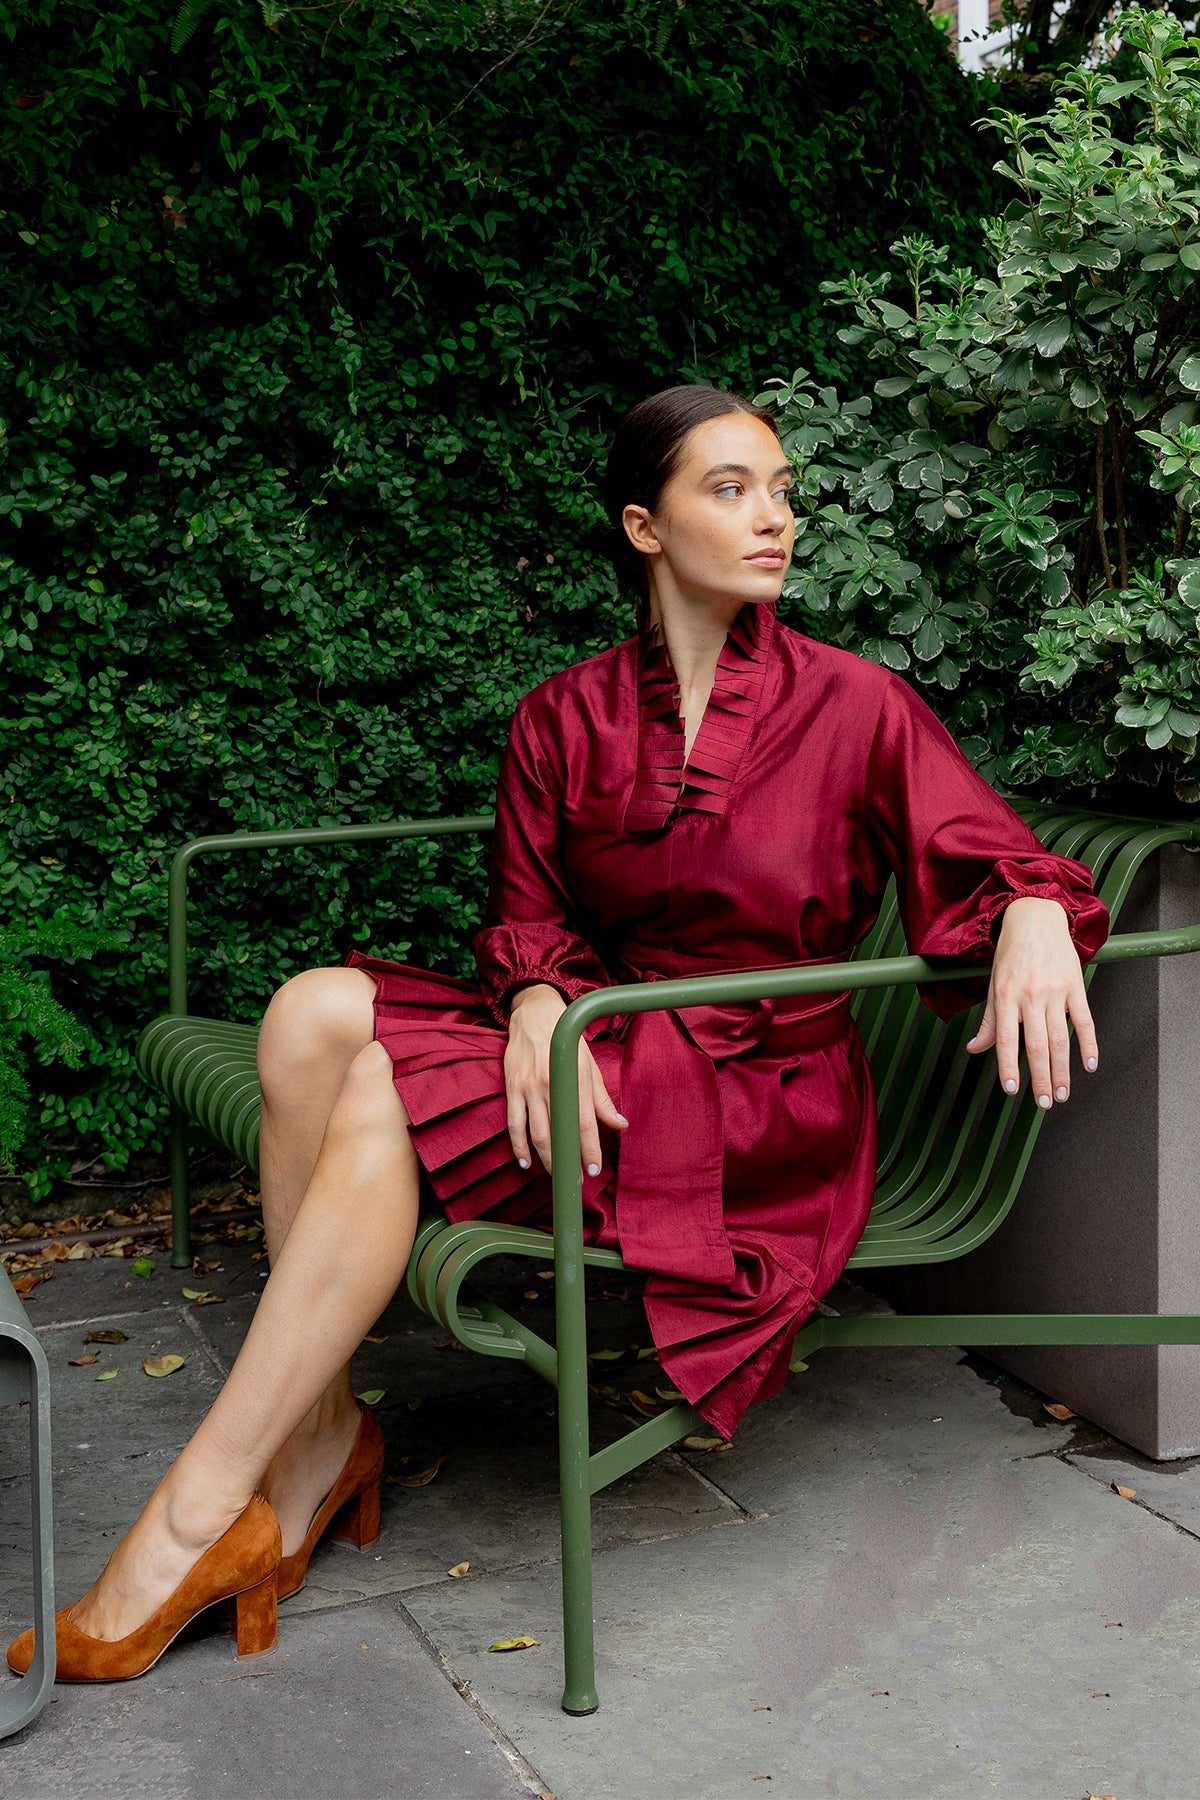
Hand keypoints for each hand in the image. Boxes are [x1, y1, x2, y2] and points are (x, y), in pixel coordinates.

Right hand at [504, 983, 627, 1176]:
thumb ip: (602, 1099)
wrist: (535, 1013)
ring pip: (536, 1133)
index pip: (584, 1122)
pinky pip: (514, 1123)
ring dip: (546, 1159)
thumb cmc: (566, 1038)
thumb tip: (620, 1125)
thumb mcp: (589, 1064)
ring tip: (556, 1176)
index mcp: (575, 1077)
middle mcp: (551, 1084)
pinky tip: (526, 1162)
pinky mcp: (512, 1087)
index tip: (594, 1170)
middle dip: (567, 1161)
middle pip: (559, 1133)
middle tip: (575, 1181)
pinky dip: (519, 1146)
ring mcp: (528, 1087)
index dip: (589, 1149)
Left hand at [965, 897, 1098, 1107]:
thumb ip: (989, 1021)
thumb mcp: (993, 984)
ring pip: (1061, 1039)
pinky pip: (1085, 1020)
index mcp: (1006, 996)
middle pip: (1037, 1045)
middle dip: (1041, 1078)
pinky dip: (1088, 1044)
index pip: (1006, 1040)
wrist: (1036, 917)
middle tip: (1044, 1103)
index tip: (1013, 1091)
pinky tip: (1088, 1065)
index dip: (1008, 1067)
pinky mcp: (1076, 986)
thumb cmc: (1011, 952)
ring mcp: (1055, 991)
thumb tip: (975, 1049)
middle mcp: (1030, 995)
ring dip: (1062, 1070)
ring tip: (1062, 1093)